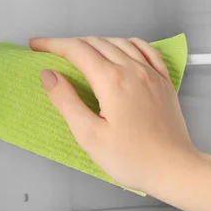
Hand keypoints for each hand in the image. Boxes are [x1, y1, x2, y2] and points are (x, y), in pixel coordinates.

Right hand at [29, 36, 197, 192]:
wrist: (174, 168)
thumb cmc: (132, 159)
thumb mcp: (89, 136)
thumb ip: (67, 101)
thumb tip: (49, 75)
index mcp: (112, 81)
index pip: (76, 50)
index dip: (53, 44)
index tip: (36, 46)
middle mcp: (133, 70)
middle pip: (96, 43)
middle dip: (70, 43)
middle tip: (51, 51)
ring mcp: (151, 74)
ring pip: (119, 42)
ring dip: (95, 42)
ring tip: (79, 51)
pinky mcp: (163, 82)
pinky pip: (145, 49)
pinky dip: (126, 43)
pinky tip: (121, 48)